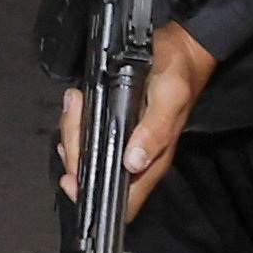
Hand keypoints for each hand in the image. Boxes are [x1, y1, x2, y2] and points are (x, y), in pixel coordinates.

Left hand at [55, 22, 216, 221]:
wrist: (180, 52)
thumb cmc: (177, 74)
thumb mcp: (170, 97)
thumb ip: (155, 131)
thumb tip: (133, 163)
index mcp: (151, 162)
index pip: (123, 200)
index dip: (95, 197)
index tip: (72, 180)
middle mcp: (134, 159)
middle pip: (96, 176)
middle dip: (75, 154)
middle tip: (73, 115)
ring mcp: (122, 143)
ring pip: (87, 156)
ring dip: (72, 135)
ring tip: (74, 103)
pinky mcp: (113, 126)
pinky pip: (87, 137)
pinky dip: (75, 127)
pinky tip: (74, 109)